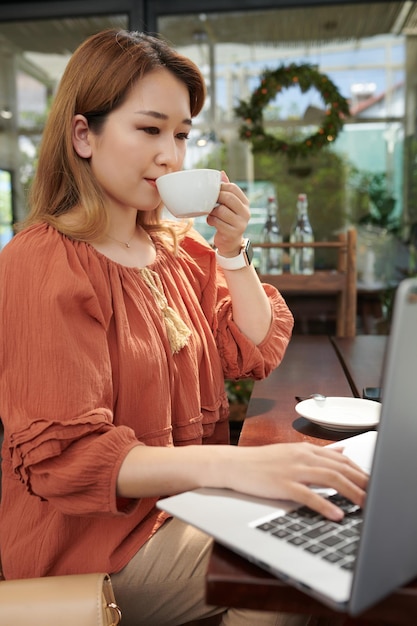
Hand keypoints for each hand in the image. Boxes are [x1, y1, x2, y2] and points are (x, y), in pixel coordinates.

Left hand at [207, 171, 250, 256]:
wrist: (230, 243)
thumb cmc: (227, 220)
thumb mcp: (229, 205)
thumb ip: (226, 190)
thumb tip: (221, 173)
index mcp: (245, 203)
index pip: (233, 188)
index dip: (221, 187)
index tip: (213, 190)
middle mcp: (246, 212)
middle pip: (228, 197)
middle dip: (216, 198)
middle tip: (209, 201)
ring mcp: (240, 223)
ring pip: (221, 210)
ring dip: (212, 211)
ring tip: (211, 213)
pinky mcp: (232, 232)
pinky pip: (217, 221)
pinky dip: (210, 220)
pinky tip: (211, 221)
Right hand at [227, 442, 367, 520]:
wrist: (234, 465)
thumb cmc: (261, 461)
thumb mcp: (292, 452)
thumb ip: (319, 452)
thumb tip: (342, 450)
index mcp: (305, 448)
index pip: (341, 458)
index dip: (360, 471)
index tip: (373, 483)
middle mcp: (302, 456)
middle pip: (341, 468)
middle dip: (363, 482)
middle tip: (377, 496)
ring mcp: (292, 469)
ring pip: (330, 478)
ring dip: (351, 493)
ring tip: (365, 505)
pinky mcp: (282, 484)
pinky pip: (308, 495)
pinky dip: (325, 505)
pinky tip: (336, 514)